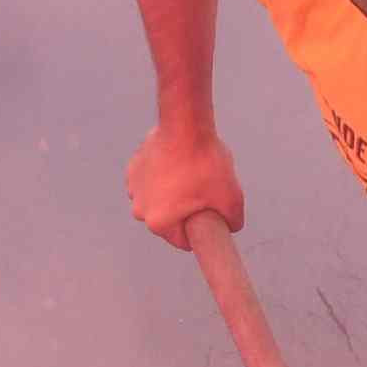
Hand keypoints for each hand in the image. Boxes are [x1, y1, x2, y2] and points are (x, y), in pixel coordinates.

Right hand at [127, 120, 245, 244]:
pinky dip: (162, 177)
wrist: (186, 124)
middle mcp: (140, 210)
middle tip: (203, 192)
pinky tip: (178, 164)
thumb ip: (233, 221)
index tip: (210, 217)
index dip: (201, 231)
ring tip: (191, 176)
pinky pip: (151, 181)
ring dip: (172, 194)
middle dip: (186, 211)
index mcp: (159, 223)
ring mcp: (134, 188)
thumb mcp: (231, 199)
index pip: (184, 241)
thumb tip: (231, 226)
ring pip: (159, 201)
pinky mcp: (133, 168)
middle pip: (169, 221)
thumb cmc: (204, 163)